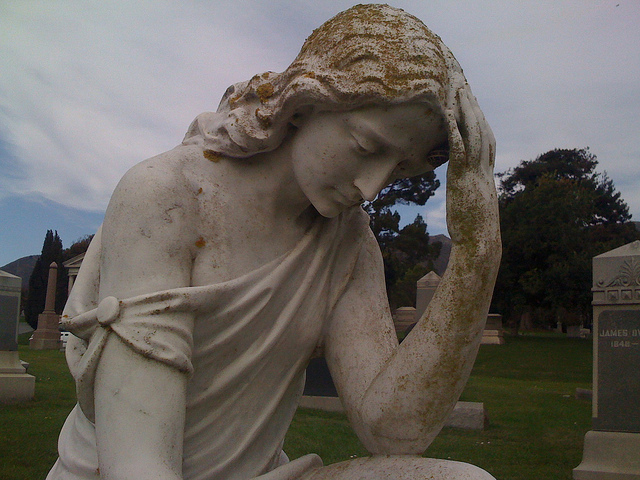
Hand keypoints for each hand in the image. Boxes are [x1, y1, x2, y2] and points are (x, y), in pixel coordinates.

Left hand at [444, 84, 498, 244]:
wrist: (481, 243)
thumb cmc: (475, 230)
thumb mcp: (472, 205)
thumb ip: (469, 191)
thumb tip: (465, 188)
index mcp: (486, 174)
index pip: (485, 140)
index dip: (480, 121)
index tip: (473, 105)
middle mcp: (483, 169)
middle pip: (481, 130)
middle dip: (473, 108)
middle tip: (465, 88)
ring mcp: (475, 172)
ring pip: (473, 133)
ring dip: (465, 110)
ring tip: (457, 90)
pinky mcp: (464, 178)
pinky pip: (459, 148)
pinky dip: (454, 129)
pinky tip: (447, 115)